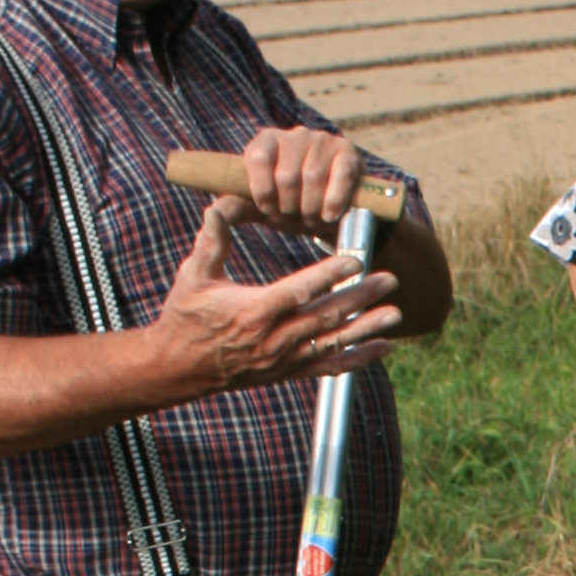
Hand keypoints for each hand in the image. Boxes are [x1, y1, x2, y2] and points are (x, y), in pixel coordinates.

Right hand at [148, 198, 401, 398]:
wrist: (179, 368)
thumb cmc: (186, 316)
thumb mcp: (193, 276)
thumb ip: (211, 241)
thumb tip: (220, 204)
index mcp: (253, 312)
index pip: (298, 291)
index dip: (328, 275)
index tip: (355, 259)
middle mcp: (274, 339)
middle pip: (325, 317)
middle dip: (360, 298)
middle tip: (390, 279)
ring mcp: (284, 359)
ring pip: (333, 343)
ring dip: (367, 328)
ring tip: (395, 314)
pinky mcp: (288, 372)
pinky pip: (329, 366)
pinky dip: (358, 358)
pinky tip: (383, 347)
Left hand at [230, 124, 371, 232]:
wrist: (333, 209)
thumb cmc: (291, 205)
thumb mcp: (261, 207)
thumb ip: (236, 207)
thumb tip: (211, 213)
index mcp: (266, 142)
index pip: (258, 158)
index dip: (263, 192)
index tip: (270, 211)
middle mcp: (294, 134)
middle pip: (286, 175)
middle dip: (290, 207)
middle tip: (295, 219)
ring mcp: (322, 140)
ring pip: (313, 178)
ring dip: (312, 209)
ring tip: (313, 219)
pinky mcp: (347, 152)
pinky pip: (340, 175)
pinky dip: (334, 200)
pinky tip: (331, 215)